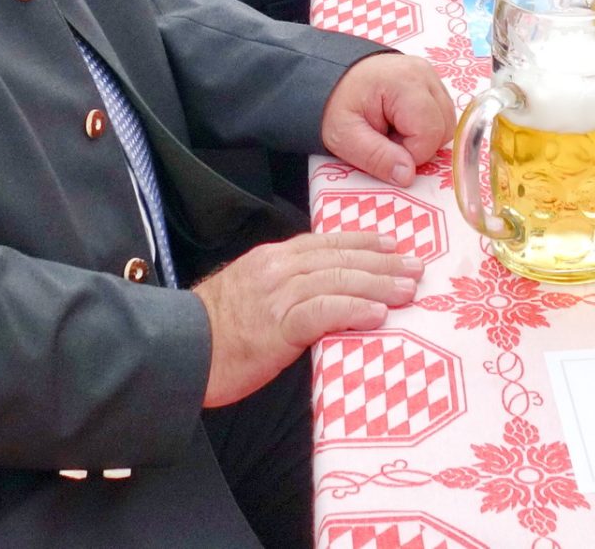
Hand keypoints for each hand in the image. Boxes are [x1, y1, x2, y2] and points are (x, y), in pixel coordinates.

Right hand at [192, 230, 422, 407]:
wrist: (178, 351)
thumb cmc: (212, 333)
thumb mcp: (249, 295)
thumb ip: (283, 288)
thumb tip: (319, 294)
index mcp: (272, 259)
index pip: (326, 243)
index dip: (362, 242)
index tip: (392, 244)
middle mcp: (278, 269)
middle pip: (340, 258)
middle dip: (382, 262)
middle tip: (416, 267)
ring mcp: (278, 295)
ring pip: (338, 280)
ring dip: (378, 284)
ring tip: (407, 290)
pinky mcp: (277, 327)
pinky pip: (323, 312)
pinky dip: (353, 309)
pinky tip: (377, 313)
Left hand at [321, 54, 456, 186]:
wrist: (328, 76)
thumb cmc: (334, 103)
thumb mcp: (345, 136)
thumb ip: (376, 157)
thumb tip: (408, 175)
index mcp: (406, 83)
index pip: (429, 135)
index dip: (409, 153)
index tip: (382, 146)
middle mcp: (425, 74)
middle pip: (444, 129)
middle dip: (418, 145)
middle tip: (386, 140)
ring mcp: (430, 75)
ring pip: (447, 123)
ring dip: (424, 137)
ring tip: (393, 131)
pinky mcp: (430, 80)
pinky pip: (441, 113)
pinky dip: (425, 126)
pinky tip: (401, 122)